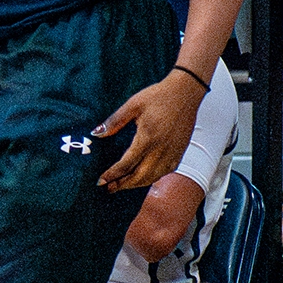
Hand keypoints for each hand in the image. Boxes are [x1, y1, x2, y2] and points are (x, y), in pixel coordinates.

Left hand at [94, 71, 203, 191]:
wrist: (185, 94)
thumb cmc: (158, 96)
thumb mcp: (133, 105)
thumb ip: (114, 121)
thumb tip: (96, 133)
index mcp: (147, 139)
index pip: (127, 164)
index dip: (113, 174)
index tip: (101, 180)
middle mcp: (161, 150)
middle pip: (140, 176)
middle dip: (122, 184)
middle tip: (107, 188)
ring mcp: (173, 153)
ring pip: (153, 177)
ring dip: (136, 184)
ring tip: (121, 185)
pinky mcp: (179, 153)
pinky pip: (164, 172)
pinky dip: (151, 179)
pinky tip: (142, 178)